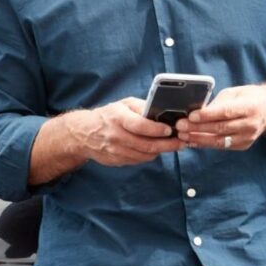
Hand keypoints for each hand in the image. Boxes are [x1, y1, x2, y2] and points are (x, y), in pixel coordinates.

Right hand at [66, 98, 185, 166]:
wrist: (83, 134)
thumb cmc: (108, 116)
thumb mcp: (123, 104)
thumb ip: (142, 107)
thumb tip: (163, 111)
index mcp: (118, 118)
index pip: (140, 126)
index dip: (157, 130)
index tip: (170, 130)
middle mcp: (116, 136)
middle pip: (146, 145)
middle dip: (167, 145)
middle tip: (181, 142)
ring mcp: (115, 151)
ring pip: (144, 155)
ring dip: (160, 151)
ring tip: (172, 146)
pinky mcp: (116, 161)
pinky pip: (138, 160)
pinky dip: (149, 155)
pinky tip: (155, 149)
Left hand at [175, 85, 265, 150]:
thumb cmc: (247, 99)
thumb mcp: (234, 93)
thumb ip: (217, 103)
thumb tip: (195, 112)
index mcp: (249, 107)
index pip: (226, 112)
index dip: (207, 115)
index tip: (191, 116)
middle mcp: (250, 124)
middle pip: (220, 128)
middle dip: (197, 128)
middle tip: (180, 126)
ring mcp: (247, 137)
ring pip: (220, 141)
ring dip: (198, 139)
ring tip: (183, 136)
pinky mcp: (243, 145)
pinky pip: (221, 146)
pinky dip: (205, 144)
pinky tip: (192, 141)